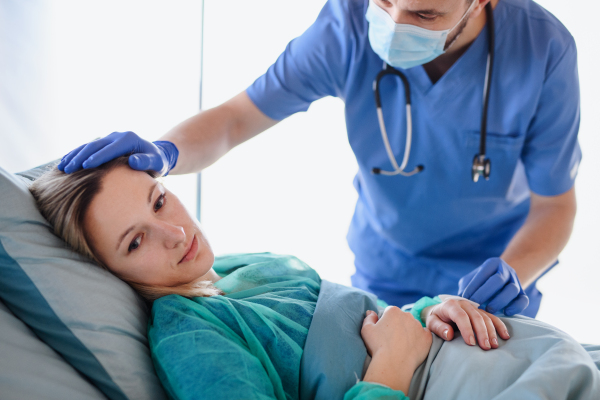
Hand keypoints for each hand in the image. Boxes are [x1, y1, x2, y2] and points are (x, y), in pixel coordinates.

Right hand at [58, 131, 178, 175]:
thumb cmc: (157, 161)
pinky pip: (88, 148)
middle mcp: (117, 136)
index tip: (86, 166)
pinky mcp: (104, 144)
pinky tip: (65, 163)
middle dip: (81, 157)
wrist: (155, 154)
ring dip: (74, 156)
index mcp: (129, 139)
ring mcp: (109, 138)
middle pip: (96, 146)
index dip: (99, 157)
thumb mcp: (157, 163)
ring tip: (62, 167)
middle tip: (69, 169)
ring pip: (88, 146)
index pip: (111, 149)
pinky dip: (76, 155)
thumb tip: (133, 160)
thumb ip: (147, 162)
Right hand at [361, 307, 431, 369]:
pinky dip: (420, 339)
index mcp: (393, 311)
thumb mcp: (366, 330)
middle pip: (402, 317)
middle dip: (398, 325)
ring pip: (414, 326)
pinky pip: (424, 335)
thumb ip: (369, 318)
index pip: (389, 312)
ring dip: (409, 331)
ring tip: (402, 345)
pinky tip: (413, 346)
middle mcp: (407, 315)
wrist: (393, 363)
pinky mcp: (427, 337)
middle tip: (393, 339)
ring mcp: (419, 326)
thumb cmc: (378, 346)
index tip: (384, 332)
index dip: (386, 321)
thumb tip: (371, 312)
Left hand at [424, 299, 510, 349]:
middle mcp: (463, 304)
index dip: (467, 329)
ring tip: (494, 345)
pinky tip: (505, 336)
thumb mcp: (432, 323)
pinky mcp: (480, 311)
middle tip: (486, 347)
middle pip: (476, 317)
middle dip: (482, 332)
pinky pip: (492, 317)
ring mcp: (473, 307)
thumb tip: (449, 334)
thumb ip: (439, 328)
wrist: (439, 311)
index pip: (460, 316)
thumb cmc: (436, 319)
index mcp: (450, 305)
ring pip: (485, 317)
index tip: (471, 343)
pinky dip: (499, 326)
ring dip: (491, 331)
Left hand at [458, 258, 528, 315]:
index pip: (483, 273)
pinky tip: (505, 312)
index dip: (474, 286)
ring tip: (488, 310)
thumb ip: (465, 287)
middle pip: (498, 280)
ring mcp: (516, 282)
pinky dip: (516, 307)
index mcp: (493, 263)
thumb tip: (459, 299)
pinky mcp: (523, 294)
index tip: (465, 297)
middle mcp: (506, 270)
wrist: (502, 281)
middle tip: (475, 304)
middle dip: (485, 293)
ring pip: (512, 290)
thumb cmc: (481, 282)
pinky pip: (524, 300)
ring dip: (499, 301)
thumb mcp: (471, 280)